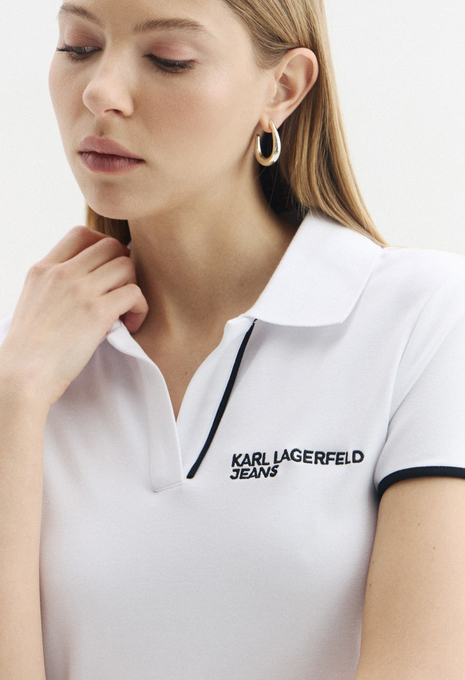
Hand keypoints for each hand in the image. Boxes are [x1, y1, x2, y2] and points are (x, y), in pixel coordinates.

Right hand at [0, 226, 147, 408]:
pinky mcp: (97, 312)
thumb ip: (55, 287)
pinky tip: (130, 327)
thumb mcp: (32, 303)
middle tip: (120, 294)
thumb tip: (86, 286)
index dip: (103, 249)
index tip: (106, 274)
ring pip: (127, 265)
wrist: (20, 377)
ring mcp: (80, 290)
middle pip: (110, 245)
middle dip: (123, 268)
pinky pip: (135, 293)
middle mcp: (62, 273)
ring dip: (133, 287)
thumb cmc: (28, 352)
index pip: (81, 234)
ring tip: (126, 313)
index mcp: (43, 268)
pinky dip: (140, 309)